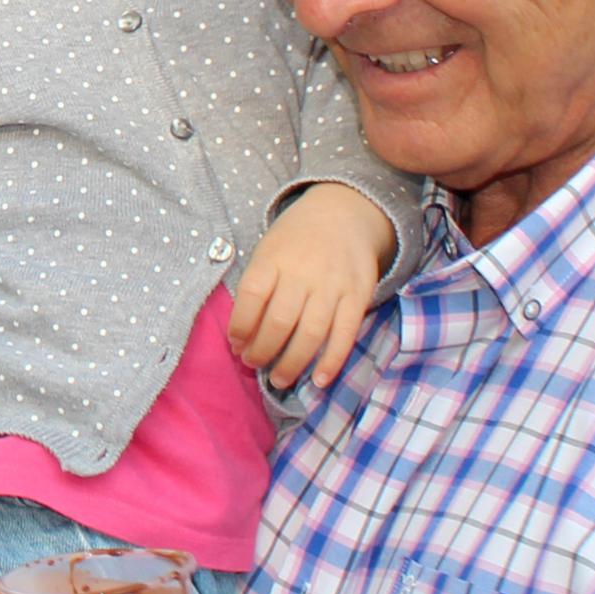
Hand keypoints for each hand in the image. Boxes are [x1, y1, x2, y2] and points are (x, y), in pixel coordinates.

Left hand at [223, 185, 385, 389]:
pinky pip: (345, 334)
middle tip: (254, 364)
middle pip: (279, 320)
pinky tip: (318, 381)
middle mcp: (303, 271)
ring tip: (279, 379)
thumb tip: (241, 337)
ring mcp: (333, 285)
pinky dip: (331, 361)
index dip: (240, 326)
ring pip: (310, 333)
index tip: (236, 345)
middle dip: (262, 350)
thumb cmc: (295, 240)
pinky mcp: (358, 296)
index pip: (251, 295)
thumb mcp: (267, 250)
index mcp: (273, 257)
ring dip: (292, 363)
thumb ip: (256, 287)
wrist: (344, 213)